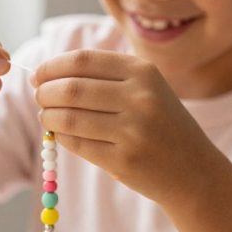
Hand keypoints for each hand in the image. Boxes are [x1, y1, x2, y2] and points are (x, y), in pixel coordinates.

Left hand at [31, 50, 217, 206]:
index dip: (52, 68)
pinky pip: (77, 144)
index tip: (38, 76)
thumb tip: (48, 76)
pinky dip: (60, 138)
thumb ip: (105, 79)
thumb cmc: (160, 125)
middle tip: (39, 99)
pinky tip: (60, 135)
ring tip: (46, 117)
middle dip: (45, 93)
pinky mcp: (123, 160)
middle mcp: (139, 97)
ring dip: (48, 117)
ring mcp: (132, 130)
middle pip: (71, 89)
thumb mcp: (145, 89)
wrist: (192, 171)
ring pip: (69, 118)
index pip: (82, 61)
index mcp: (142, 72)